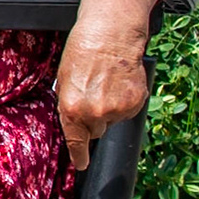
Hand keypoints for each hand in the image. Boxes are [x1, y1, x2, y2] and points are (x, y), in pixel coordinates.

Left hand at [54, 19, 148, 170]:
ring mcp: (117, 109)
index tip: (81, 164)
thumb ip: (68, 105)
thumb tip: (72, 122)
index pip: (75, 142)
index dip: (79, 156)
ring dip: (108, 109)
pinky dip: (124, 102)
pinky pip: (127, 111)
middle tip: (92, 95)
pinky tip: (118, 84)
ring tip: (105, 84)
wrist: (110, 35)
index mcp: (71, 109)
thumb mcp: (63, 80)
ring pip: (111, 120)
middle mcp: (94, 113)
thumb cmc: (82, 52)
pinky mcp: (135, 102)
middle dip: (92, 119)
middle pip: (94, 131)